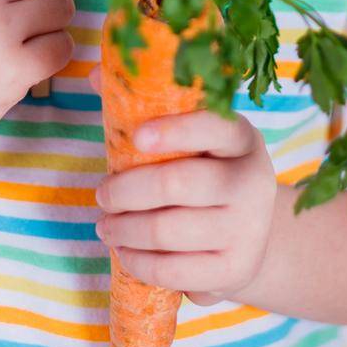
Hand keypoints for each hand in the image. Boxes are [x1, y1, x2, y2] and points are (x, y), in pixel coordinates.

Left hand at [88, 60, 277, 304]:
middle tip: (101, 194)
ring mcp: (247, 230)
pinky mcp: (235, 271)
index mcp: (241, 138)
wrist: (251, 233)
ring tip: (105, 225)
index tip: (136, 136)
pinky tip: (123, 252)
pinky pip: (174, 271)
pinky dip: (139, 262)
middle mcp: (252, 182)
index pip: (212, 126)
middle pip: (177, 184)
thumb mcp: (193, 139)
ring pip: (167, 230)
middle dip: (126, 191)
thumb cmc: (206, 171)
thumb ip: (147, 105)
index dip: (174, 130)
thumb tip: (94, 74)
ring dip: (124, 229)